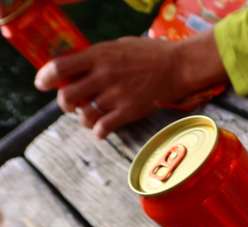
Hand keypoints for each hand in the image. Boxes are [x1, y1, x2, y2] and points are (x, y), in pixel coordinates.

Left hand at [35, 32, 226, 137]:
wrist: (179, 66)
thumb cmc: (151, 53)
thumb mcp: (118, 46)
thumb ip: (98, 57)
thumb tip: (79, 66)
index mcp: (99, 56)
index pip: (60, 67)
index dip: (45, 77)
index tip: (42, 84)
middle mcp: (104, 76)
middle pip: (68, 96)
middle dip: (64, 104)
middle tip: (70, 105)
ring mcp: (117, 95)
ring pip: (85, 115)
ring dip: (83, 119)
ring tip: (90, 117)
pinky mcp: (130, 111)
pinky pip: (104, 128)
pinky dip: (99, 132)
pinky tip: (102, 131)